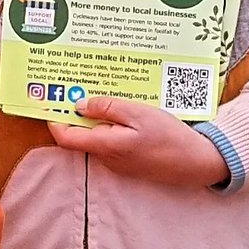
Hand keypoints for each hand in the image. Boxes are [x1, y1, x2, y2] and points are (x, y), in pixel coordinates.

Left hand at [49, 97, 228, 187]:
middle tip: (76, 86)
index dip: (54, 119)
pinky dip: (110, 125)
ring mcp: (118, 162)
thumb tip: (79, 105)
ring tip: (101, 93)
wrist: (199, 162)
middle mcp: (107, 158)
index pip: (66, 137)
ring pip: (96, 137)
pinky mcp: (129, 161)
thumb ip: (108, 108)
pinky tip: (121, 110)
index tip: (49, 99)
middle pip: (80, 135)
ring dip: (95, 117)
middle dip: (75, 112)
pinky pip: (111, 141)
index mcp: (106, 146)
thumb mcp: (139, 113)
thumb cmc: (170, 136)